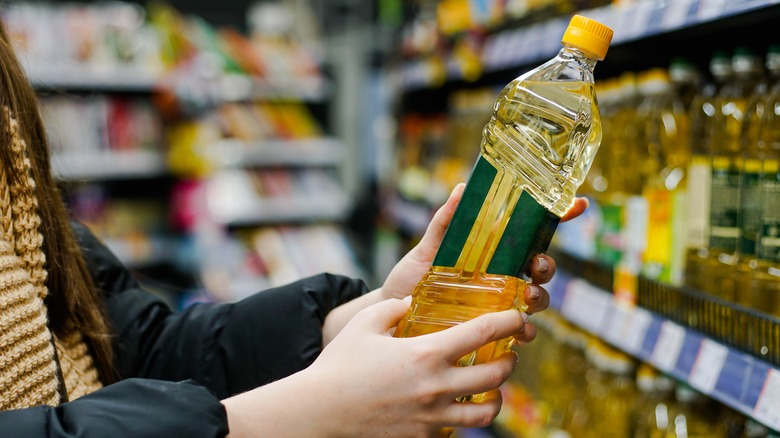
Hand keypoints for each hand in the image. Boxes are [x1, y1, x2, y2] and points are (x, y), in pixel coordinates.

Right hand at [224, 299, 526, 436]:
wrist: (320, 414)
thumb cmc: (340, 365)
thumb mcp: (365, 324)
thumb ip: (394, 308)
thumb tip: (412, 302)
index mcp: (426, 353)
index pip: (483, 333)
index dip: (509, 321)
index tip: (518, 316)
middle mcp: (437, 387)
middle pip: (497, 375)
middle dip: (509, 361)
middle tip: (507, 352)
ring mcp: (433, 417)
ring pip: (487, 412)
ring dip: (496, 395)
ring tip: (490, 386)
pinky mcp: (424, 437)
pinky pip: (458, 430)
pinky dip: (465, 417)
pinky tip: (456, 405)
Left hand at [381, 184, 587, 342]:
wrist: (390, 318)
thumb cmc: (411, 280)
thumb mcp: (426, 250)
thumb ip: (444, 222)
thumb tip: (461, 188)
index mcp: (492, 252)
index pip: (531, 233)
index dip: (559, 216)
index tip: (578, 203)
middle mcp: (502, 277)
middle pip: (541, 267)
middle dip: (547, 265)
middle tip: (537, 266)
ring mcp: (499, 304)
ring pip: (536, 299)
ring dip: (539, 297)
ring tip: (527, 297)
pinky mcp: (491, 330)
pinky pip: (519, 332)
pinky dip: (526, 331)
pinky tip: (520, 331)